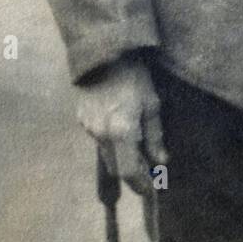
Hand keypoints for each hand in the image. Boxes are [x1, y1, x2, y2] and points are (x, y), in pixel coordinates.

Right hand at [75, 53, 168, 195]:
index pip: (128, 171)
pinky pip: (98, 139)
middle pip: (115, 167)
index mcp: (121, 131)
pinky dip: (110, 141)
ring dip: (120, 156)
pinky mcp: (81, 119)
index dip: (139, 184)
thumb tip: (161, 162)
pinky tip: (120, 126)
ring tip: (136, 145)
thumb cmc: (134, 76)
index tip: (150, 188)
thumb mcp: (152, 104)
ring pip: (106, 154)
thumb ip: (155, 136)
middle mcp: (101, 134)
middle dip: (131, 172)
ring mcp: (89, 127)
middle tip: (147, 168)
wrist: (104, 53)